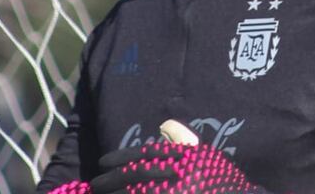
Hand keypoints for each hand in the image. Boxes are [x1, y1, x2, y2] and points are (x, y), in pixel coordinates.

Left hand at [92, 142, 272, 193]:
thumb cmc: (220, 178)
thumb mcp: (204, 154)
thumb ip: (184, 141)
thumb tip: (167, 126)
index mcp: (179, 158)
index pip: (143, 155)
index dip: (121, 157)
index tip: (104, 161)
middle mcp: (171, 176)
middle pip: (133, 177)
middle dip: (111, 181)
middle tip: (94, 184)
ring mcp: (169, 192)